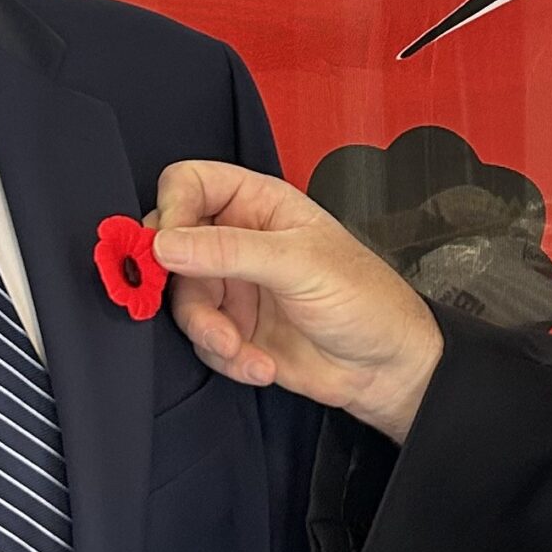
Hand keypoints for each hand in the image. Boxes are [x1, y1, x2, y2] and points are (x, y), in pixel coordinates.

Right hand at [150, 161, 442, 442]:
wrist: (385, 367)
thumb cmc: (367, 300)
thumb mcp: (299, 264)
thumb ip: (228, 250)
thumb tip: (166, 242)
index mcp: (258, 204)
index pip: (190, 184)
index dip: (172, 209)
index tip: (168, 246)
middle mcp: (239, 240)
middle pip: (172, 246)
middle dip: (179, 284)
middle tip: (198, 307)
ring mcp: (235, 286)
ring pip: (181, 300)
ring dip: (207, 330)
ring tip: (237, 345)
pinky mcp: (234, 329)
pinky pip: (201, 340)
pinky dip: (225, 356)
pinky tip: (259, 363)